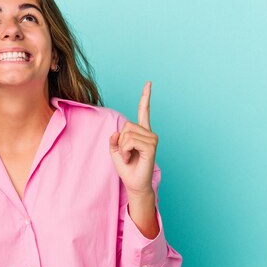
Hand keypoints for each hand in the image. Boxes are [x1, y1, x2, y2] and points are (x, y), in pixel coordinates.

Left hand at [109, 81, 158, 195]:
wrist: (134, 183)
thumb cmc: (126, 168)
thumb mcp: (115, 150)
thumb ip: (114, 139)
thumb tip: (117, 133)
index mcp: (141, 132)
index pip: (143, 111)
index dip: (145, 97)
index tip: (148, 83)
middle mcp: (149, 133)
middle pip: (126, 125)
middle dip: (120, 141)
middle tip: (126, 154)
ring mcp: (152, 138)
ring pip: (127, 133)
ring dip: (123, 147)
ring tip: (129, 157)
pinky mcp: (151, 146)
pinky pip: (131, 141)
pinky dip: (126, 150)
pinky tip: (131, 158)